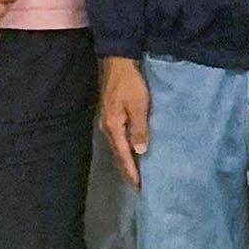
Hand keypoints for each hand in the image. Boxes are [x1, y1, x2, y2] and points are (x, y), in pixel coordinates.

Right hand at [98, 56, 151, 184]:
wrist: (117, 62)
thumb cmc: (130, 83)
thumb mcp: (139, 105)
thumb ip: (139, 129)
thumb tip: (140, 151)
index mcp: (113, 127)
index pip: (123, 156)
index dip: (131, 172)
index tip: (139, 186)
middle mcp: (108, 127)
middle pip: (118, 154)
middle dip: (127, 170)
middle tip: (138, 185)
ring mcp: (108, 121)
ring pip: (118, 147)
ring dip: (126, 160)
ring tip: (136, 172)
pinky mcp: (112, 115)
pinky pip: (119, 137)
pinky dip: (126, 148)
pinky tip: (133, 150)